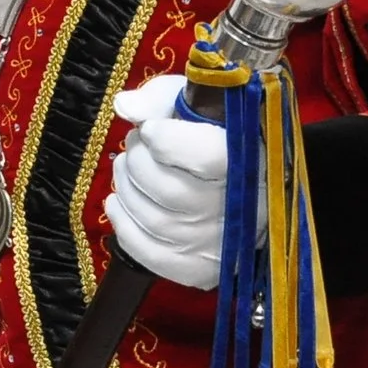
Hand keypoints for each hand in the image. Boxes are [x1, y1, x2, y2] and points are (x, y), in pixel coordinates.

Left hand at [102, 74, 254, 291]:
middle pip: (170, 191)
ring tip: (128, 167)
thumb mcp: (195, 102)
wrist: (245, 180)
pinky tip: (119, 201)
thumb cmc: (216, 133)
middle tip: (136, 144)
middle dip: (137, 161)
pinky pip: (149, 253)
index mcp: (247, 162)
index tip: (152, 129)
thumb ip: (160, 99)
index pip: (205, 157)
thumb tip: (125, 107)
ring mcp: (218, 244)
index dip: (165, 140)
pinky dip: (124, 224)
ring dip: (126, 188)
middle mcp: (238, 210)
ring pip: (154, 221)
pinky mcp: (199, 268)